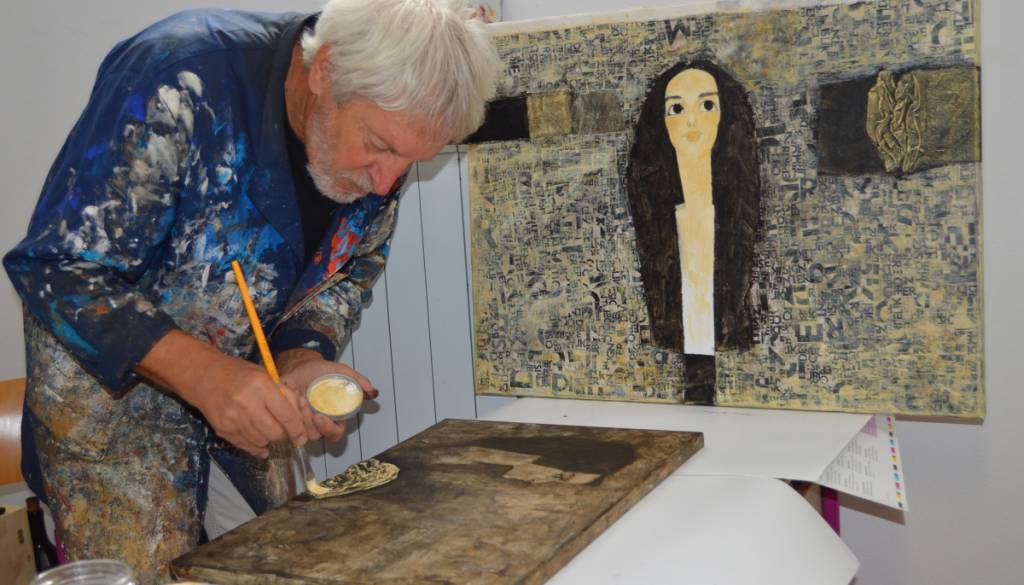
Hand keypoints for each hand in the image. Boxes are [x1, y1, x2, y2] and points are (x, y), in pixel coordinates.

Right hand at [136, 330, 307, 457]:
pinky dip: (256, 447)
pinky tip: (261, 444)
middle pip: (275, 433)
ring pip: (261, 441)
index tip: (302, 436)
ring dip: (269, 440)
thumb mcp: (265, 376)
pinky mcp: (223, 429)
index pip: (286, 415)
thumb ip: (283, 395)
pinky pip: (245, 446)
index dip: (297, 429)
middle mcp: (247, 403)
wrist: (205, 377)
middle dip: (284, 436)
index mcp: (261, 386)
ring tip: (270, 431)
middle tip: (286, 433)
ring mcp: (233, 418)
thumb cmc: (239, 374)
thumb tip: (301, 417)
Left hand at [276, 348, 377, 442]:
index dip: (329, 429)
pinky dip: (287, 414)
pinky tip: (291, 398)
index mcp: (334, 416)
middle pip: (317, 436)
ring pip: (301, 432)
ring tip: (299, 397)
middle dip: (310, 422)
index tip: (320, 417)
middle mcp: (319, 423)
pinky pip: (287, 427)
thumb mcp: (340, 371)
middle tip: (306, 403)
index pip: (335, 433)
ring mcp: (303, 423)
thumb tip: (374, 392)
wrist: (298, 366)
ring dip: (299, 416)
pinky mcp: (288, 420)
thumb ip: (358, 381)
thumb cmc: (319, 371)